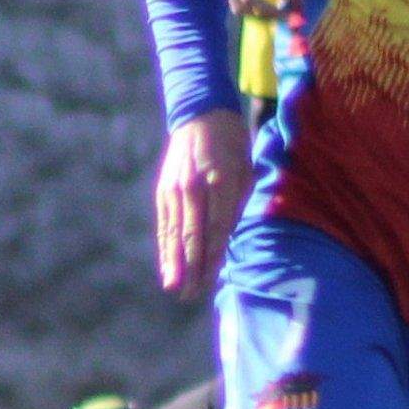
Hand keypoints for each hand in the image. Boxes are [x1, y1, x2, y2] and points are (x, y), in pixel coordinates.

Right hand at [154, 109, 251, 296]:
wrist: (200, 113)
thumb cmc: (232, 144)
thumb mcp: (245, 169)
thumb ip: (236, 204)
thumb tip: (226, 239)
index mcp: (220, 180)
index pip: (216, 226)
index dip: (212, 256)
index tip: (210, 281)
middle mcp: (193, 186)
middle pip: (192, 235)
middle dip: (192, 268)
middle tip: (192, 295)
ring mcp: (174, 189)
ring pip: (175, 233)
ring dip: (175, 263)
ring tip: (177, 289)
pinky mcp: (163, 191)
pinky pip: (165, 225)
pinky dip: (166, 248)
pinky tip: (168, 267)